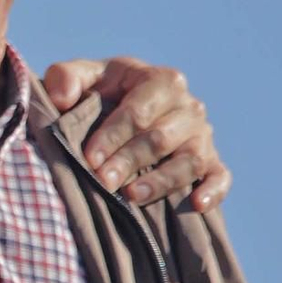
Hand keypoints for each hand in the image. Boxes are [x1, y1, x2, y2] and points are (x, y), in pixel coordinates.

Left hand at [44, 56, 232, 212]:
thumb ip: (66, 77)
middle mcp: (187, 106)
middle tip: (104, 181)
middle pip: (161, 138)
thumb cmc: (102, 94)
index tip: (90, 157)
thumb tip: (61, 99)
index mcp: (160, 80)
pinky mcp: (211, 161)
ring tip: (133, 196)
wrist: (123, 111)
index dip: (114, 134)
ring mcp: (202, 136)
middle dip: (130, 160)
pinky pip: (220, 176)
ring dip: (163, 180)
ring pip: (190, 160)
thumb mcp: (83, 78)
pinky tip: (196, 205)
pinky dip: (213, 190)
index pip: (139, 109)